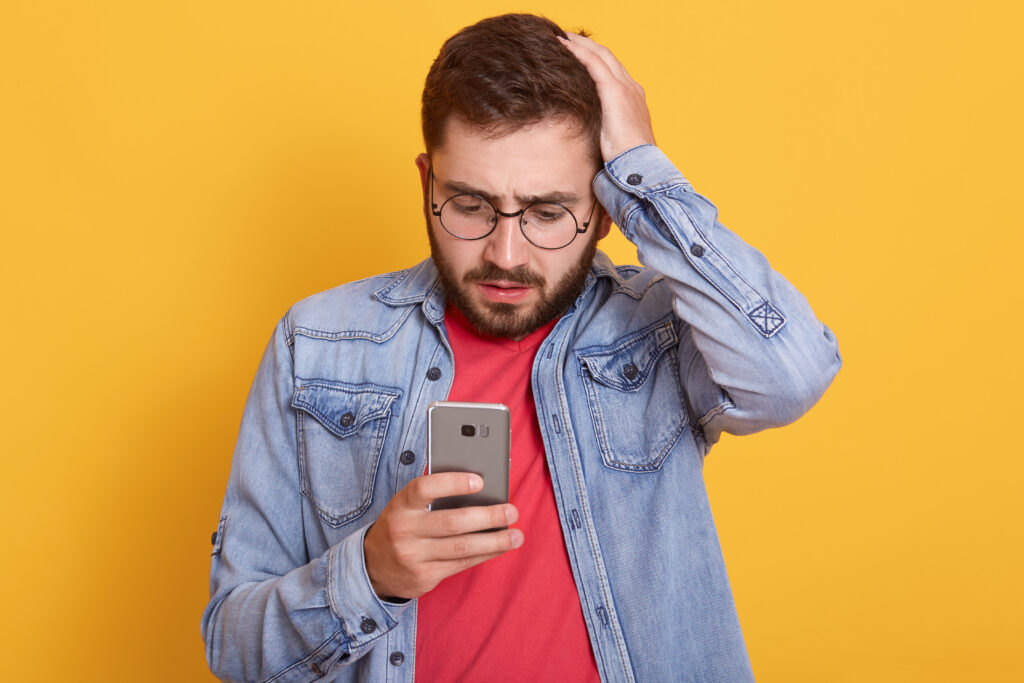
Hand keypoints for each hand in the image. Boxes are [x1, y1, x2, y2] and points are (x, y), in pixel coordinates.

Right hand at [363, 472, 522, 599]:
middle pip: (452, 522)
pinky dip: (484, 555)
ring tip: (516, 535)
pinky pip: (461, 564)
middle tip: (511, 511)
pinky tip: (500, 547)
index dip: (453, 483)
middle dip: (487, 517)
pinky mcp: (424, 577)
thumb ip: (432, 497)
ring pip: (462, 548)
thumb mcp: (405, 507)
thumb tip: (478, 487)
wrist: (372, 567)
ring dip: (494, 541)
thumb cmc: (400, 526)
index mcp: (401, 506)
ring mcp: (414, 557)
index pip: (424, 489)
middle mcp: (405, 531)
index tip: (480, 480)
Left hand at [558, 32, 655, 161]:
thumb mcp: (615, 139)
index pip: (613, 70)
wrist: (640, 165)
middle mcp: (631, 87)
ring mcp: (625, 87)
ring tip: (562, 38)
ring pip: (601, 54)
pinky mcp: (615, 92)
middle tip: (567, 38)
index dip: (595, 58)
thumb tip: (587, 133)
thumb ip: (605, 128)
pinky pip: (594, 63)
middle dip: (587, 45)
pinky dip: (579, 52)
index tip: (579, 54)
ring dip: (580, 44)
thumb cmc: (627, 160)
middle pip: (607, 56)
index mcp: (633, 98)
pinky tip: (565, 47)